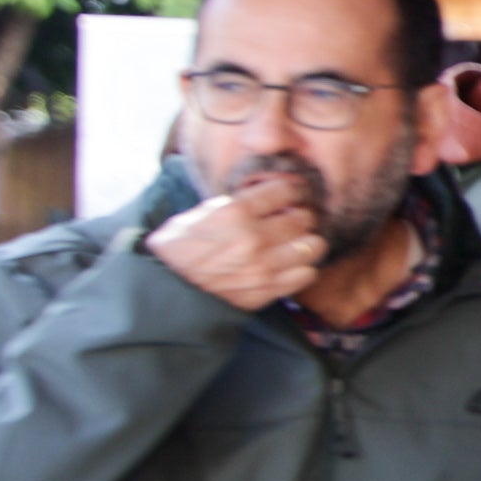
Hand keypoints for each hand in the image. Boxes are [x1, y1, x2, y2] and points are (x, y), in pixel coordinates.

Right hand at [148, 173, 324, 310]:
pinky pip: (306, 275)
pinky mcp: (268, 289)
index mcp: (236, 213)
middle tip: (295, 218)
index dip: (293, 191)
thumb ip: (237, 202)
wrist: (167, 289)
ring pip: (313, 246)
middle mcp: (254, 238)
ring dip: (307, 242)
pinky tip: (291, 264)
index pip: (286, 191)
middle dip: (302, 215)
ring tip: (296, 242)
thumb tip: (268, 195)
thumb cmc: (180, 248)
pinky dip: (303, 268)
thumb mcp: (201, 213)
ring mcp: (264, 266)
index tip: (293, 194)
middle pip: (305, 218)